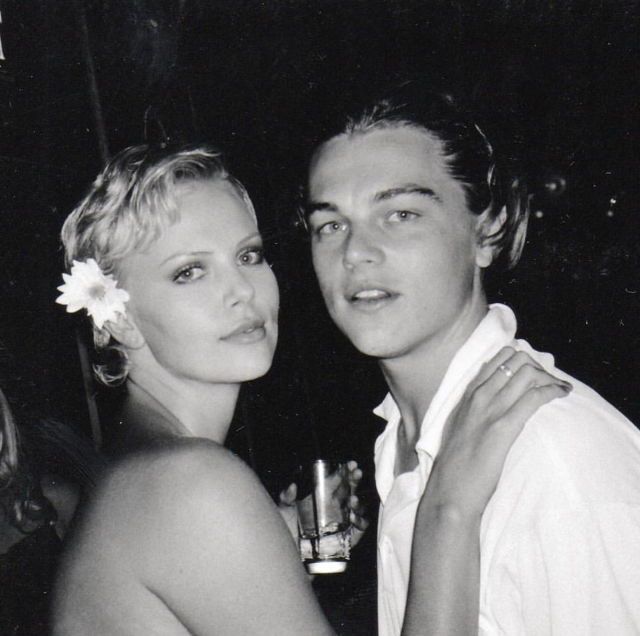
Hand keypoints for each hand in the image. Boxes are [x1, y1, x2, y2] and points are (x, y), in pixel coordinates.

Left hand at [278, 460, 368, 546]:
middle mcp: (337, 505)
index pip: (340, 479)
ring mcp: (345, 519)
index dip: (347, 470)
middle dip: (356, 480)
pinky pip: (361, 526)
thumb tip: (293, 486)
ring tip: (352, 500)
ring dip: (358, 502)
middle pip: (352, 489)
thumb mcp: (285, 509)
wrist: (293, 553)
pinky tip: (352, 517)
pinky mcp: (350, 534)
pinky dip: (360, 520)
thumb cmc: (290, 528)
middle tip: (356, 473)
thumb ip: (287, 497)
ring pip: (358, 506)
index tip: (350, 464)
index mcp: (325, 495)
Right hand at [425, 347, 571, 517]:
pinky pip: (534, 396)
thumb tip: (489, 399)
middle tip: (549, 382)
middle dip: (538, 367)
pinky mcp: (503, 427)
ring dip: (549, 377)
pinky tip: (562, 392)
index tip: (533, 373)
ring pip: (526, 373)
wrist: (450, 489)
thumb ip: (472, 408)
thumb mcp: (458, 425)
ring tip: (560, 387)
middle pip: (516, 360)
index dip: (520, 360)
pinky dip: (552, 390)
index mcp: (467, 394)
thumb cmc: (455, 463)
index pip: (497, 359)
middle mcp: (478, 396)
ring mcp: (490, 409)